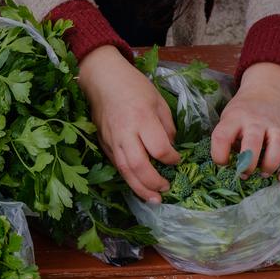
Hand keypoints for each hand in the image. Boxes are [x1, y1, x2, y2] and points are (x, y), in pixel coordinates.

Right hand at [78, 46, 180, 202]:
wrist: (102, 79)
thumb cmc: (133, 86)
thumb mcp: (158, 101)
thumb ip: (166, 126)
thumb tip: (170, 148)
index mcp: (142, 118)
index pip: (159, 148)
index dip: (171, 158)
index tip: (177, 160)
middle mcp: (125, 132)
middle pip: (138, 165)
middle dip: (154, 182)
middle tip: (166, 190)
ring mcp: (112, 140)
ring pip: (125, 170)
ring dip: (140, 188)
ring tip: (153, 199)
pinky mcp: (103, 143)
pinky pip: (117, 165)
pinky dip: (128, 178)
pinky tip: (138, 186)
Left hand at [211, 62, 279, 179]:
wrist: (265, 94)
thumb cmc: (241, 115)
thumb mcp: (227, 120)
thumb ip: (227, 140)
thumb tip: (229, 169)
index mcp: (235, 118)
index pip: (222, 136)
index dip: (219, 154)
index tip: (223, 163)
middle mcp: (256, 121)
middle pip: (253, 141)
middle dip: (248, 162)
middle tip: (244, 173)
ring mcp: (276, 127)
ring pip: (279, 143)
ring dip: (270, 163)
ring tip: (263, 174)